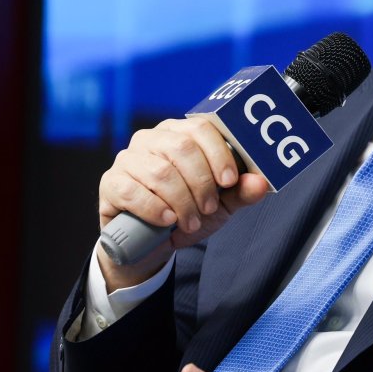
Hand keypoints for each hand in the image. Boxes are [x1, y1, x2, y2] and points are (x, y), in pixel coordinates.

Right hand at [96, 117, 270, 289]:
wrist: (153, 243)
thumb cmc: (190, 213)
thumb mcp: (222, 205)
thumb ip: (241, 192)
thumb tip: (260, 182)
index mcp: (182, 134)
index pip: (201, 128)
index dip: (218, 154)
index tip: (228, 181)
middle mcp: (152, 139)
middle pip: (181, 148)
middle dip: (201, 183)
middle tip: (209, 208)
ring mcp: (128, 159)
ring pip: (159, 171)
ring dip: (182, 201)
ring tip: (191, 221)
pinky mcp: (111, 182)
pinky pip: (132, 190)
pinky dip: (155, 208)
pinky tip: (167, 220)